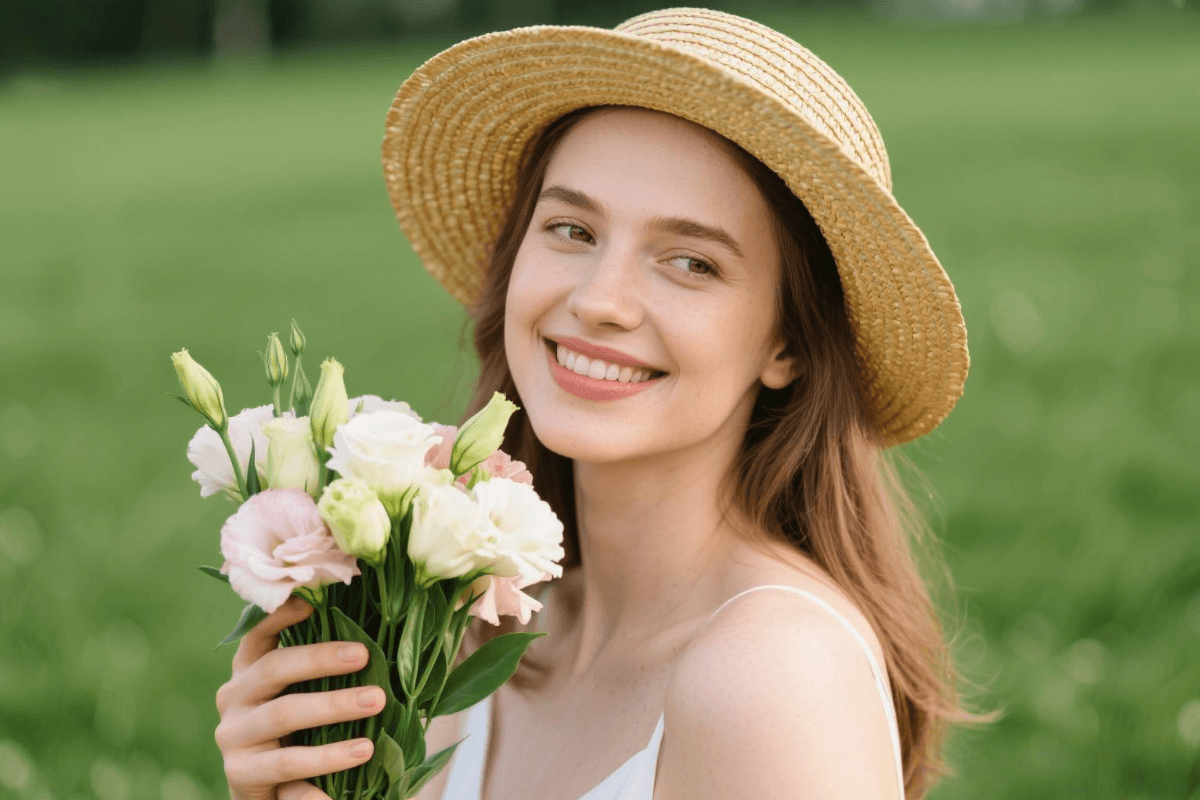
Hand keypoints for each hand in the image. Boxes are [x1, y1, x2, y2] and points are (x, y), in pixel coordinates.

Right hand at [215, 596, 384, 799]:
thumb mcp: (297, 695)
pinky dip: (317, 781)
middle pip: (274, 671)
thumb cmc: (295, 731)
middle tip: (366, 657)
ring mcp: (235, 740)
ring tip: (372, 722)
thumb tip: (370, 633)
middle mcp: (234, 700)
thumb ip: (318, 668)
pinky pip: (287, 775)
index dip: (281, 616)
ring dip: (331, 714)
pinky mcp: (243, 778)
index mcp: (248, 673)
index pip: (258, 636)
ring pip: (283, 719)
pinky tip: (346, 782)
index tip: (312, 602)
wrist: (263, 791)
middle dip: (321, 661)